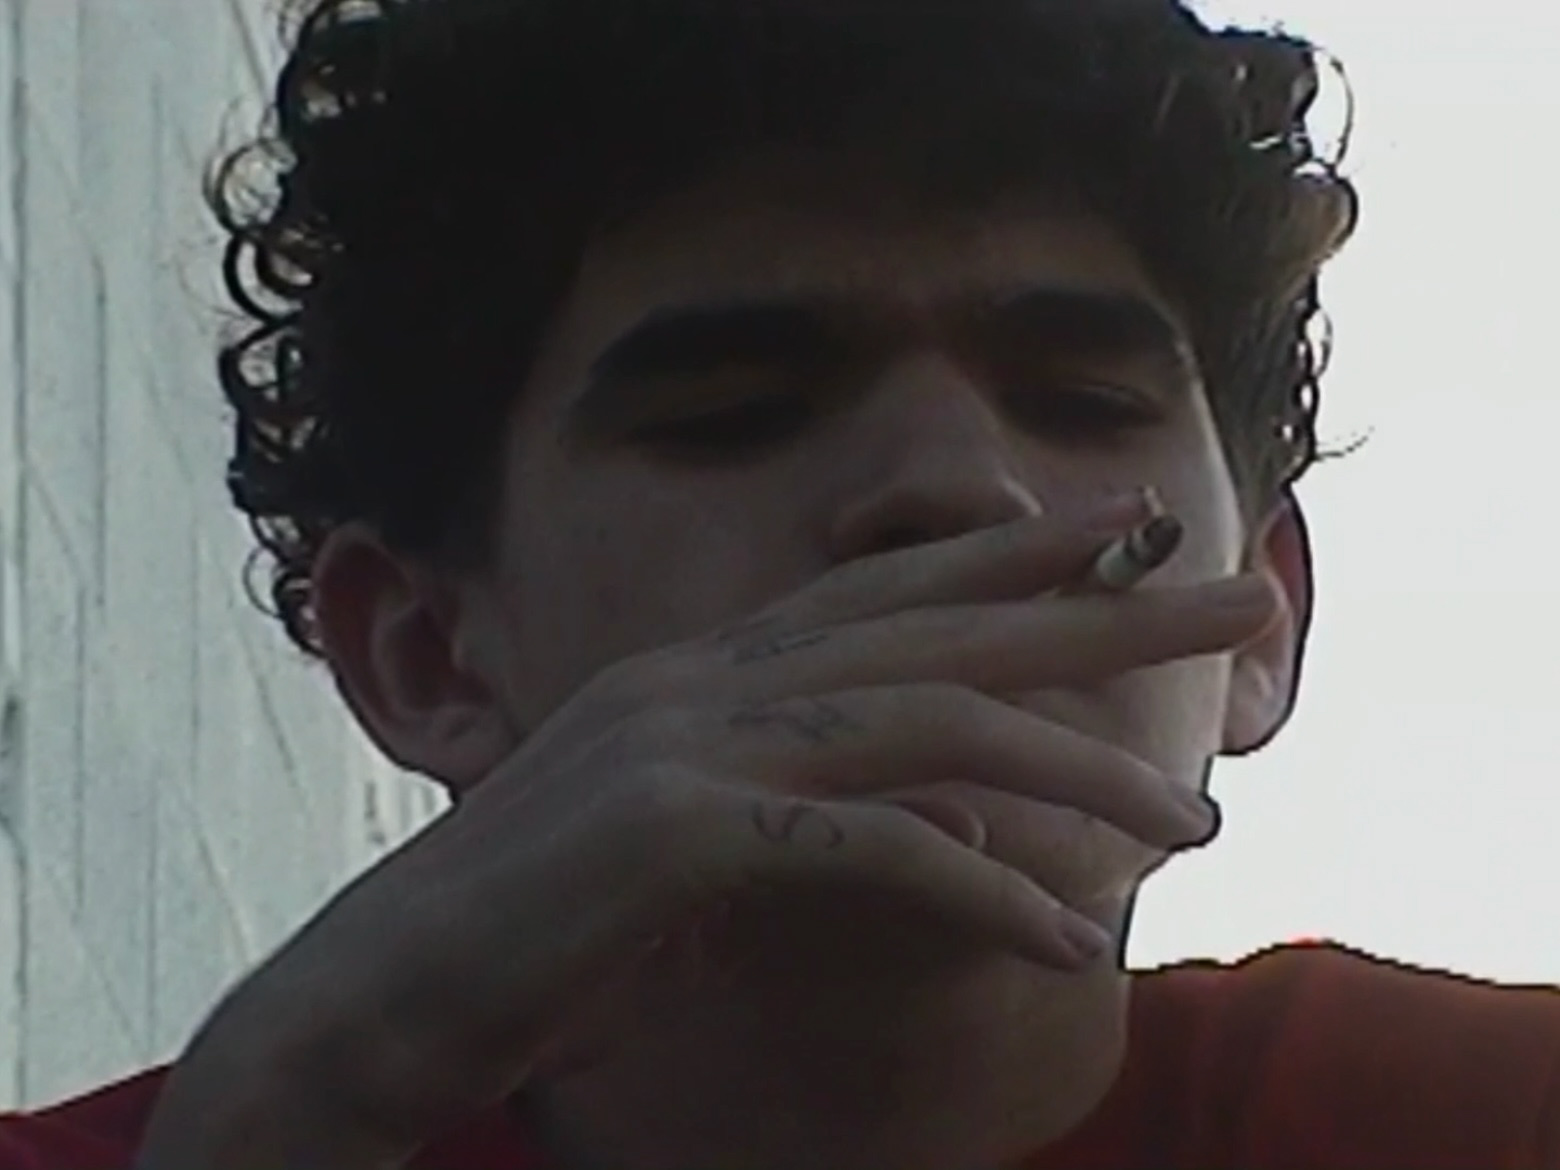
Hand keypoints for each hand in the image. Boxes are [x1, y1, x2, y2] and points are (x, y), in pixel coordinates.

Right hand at [136, 496, 1275, 1167]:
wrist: (375, 999)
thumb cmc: (529, 936)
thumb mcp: (686, 854)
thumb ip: (801, 813)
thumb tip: (933, 815)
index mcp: (698, 673)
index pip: (883, 589)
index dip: (1014, 551)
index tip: (1127, 522)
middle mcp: (698, 680)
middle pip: (938, 625)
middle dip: (1102, 605)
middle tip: (1239, 590)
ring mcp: (682, 744)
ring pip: (929, 726)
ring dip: (1075, 773)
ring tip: (1193, 826)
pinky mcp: (672, 833)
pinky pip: (868, 850)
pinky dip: (981, 888)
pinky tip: (1069, 941)